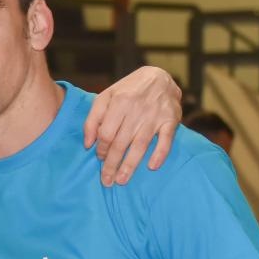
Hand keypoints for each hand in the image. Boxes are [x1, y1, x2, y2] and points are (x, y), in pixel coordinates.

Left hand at [84, 65, 181, 185]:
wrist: (159, 77)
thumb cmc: (127, 90)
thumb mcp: (105, 97)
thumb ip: (93, 119)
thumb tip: (87, 144)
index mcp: (119, 103)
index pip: (106, 134)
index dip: (101, 149)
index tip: (100, 159)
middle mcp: (137, 110)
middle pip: (121, 143)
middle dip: (112, 164)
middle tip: (106, 181)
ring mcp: (155, 116)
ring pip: (140, 145)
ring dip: (130, 165)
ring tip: (121, 180)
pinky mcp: (171, 119)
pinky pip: (166, 139)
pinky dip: (160, 153)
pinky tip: (152, 166)